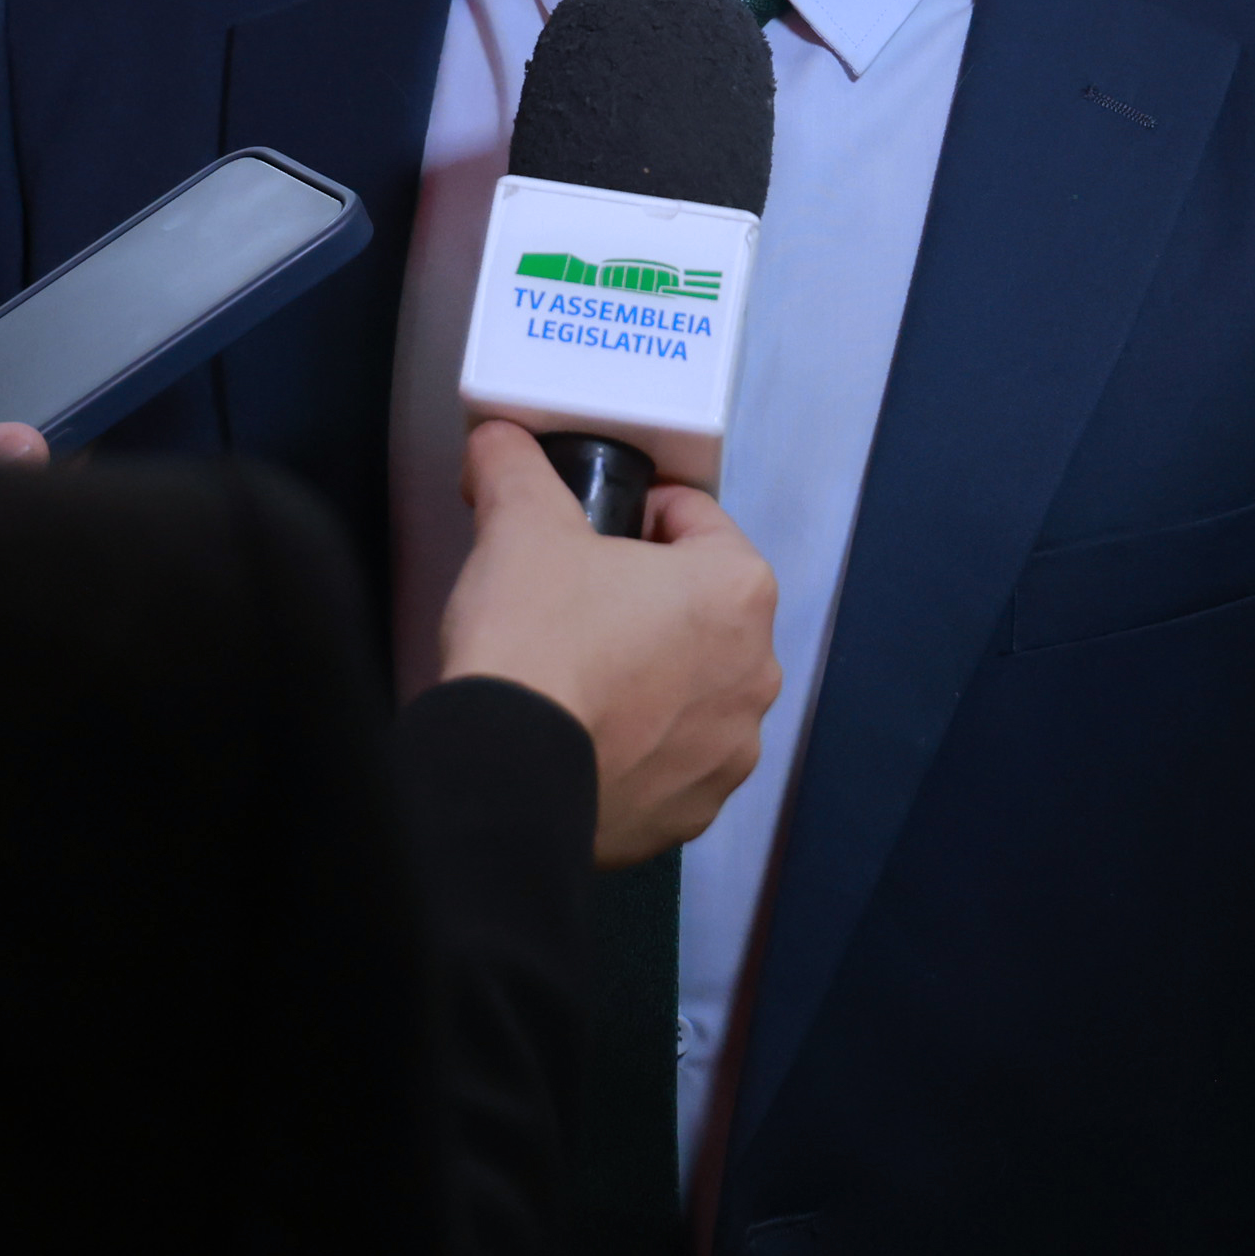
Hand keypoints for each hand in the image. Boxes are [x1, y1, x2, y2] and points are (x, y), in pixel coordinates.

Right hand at [439, 421, 779, 867]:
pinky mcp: (692, 810)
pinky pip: (672, 758)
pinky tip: (586, 730)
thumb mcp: (519, 525)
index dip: (637, 513)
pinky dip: (639, 744)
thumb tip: (501, 444)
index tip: (600, 529)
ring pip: (692, 686)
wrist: (504, 773)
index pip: (695, 517)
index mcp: (736, 589)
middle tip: (578, 601)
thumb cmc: (534, 651)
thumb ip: (517, 467)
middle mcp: (753, 671)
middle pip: (700, 607)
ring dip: (651, 675)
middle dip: (647, 598)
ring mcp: (729, 749)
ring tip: (579, 672)